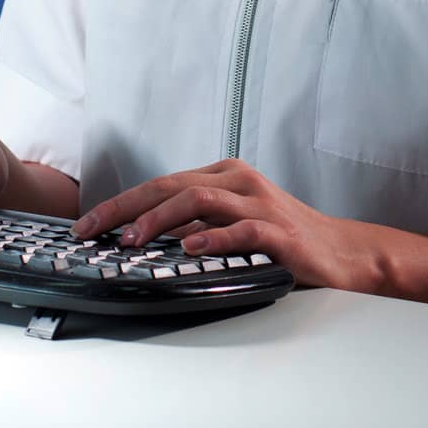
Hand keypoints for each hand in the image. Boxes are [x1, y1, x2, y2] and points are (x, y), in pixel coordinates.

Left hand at [68, 158, 361, 290]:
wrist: (341, 252)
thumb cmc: (281, 238)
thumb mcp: (231, 223)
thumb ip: (193, 223)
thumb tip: (138, 236)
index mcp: (224, 175)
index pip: (162, 183)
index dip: (121, 202)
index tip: (87, 224)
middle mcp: (239, 181)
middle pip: (172, 185)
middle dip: (125, 207)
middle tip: (92, 229)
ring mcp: (260, 203)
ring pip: (200, 200)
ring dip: (160, 219)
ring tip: (131, 239)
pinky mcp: (279, 231)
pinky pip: (241, 229)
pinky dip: (212, 237)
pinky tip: (190, 248)